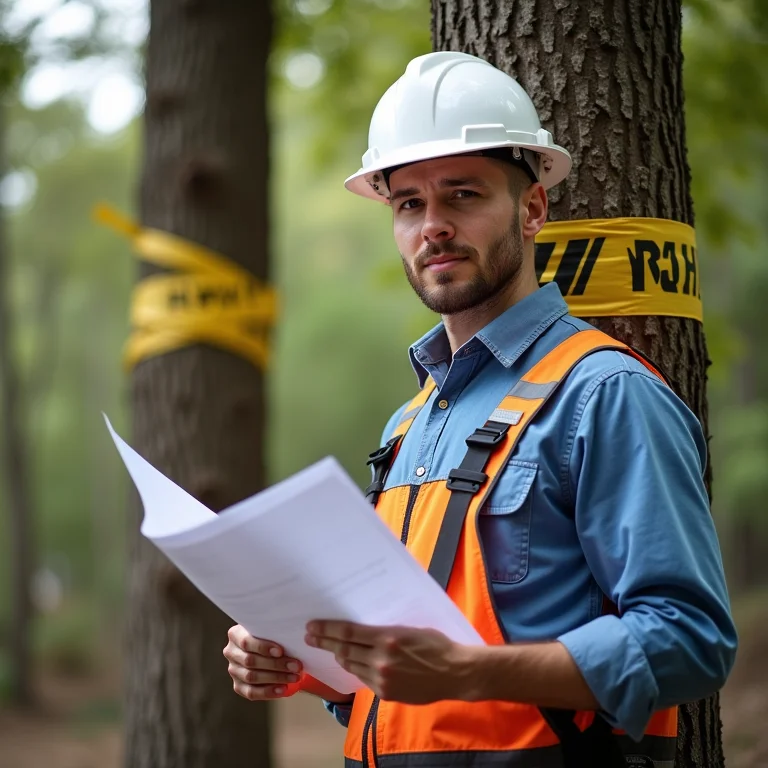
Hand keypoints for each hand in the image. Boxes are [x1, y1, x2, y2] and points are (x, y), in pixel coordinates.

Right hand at [224, 625, 302, 699]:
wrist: (269, 648)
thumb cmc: (273, 635)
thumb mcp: (271, 629)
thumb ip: (276, 632)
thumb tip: (295, 640)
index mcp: (235, 634)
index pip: (246, 642)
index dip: (263, 648)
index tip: (281, 651)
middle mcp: (231, 652)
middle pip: (250, 661)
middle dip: (275, 664)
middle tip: (296, 666)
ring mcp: (233, 670)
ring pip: (251, 677)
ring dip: (275, 678)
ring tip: (294, 677)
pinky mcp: (238, 686)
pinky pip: (251, 692)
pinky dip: (268, 692)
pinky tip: (283, 689)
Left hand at [305, 620, 476, 703]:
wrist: (455, 673)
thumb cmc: (436, 645)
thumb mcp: (410, 629)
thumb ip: (385, 631)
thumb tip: (363, 628)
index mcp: (387, 637)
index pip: (348, 633)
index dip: (327, 629)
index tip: (313, 626)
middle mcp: (381, 659)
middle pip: (344, 650)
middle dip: (324, 642)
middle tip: (310, 636)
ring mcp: (382, 678)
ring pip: (351, 666)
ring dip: (339, 656)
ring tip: (330, 650)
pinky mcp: (386, 693)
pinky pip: (364, 679)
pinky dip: (356, 670)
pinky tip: (352, 664)